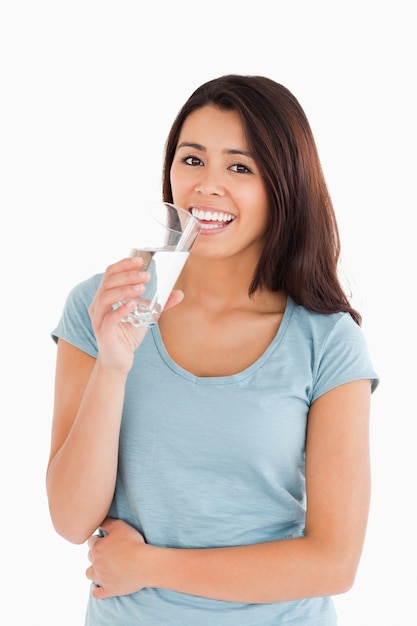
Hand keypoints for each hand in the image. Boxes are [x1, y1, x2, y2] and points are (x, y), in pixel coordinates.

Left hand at [86, 518, 147, 598]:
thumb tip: (99, 523)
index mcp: (97, 548)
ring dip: (93, 569)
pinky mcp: (109, 590)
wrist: (144, 564)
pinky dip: (95, 589)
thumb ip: (107, 522)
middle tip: (107, 550)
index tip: (105, 538)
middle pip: (90, 556)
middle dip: (96, 552)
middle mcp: (96, 563)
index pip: (91, 541)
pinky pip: (96, 593)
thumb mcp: (120, 526)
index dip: (98, 539)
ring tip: (100, 567)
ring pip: (89, 574)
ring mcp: (102, 578)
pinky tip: (97, 585)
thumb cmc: (133, 543)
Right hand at [89, 257, 182, 372]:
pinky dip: (121, 310)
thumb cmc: (128, 335)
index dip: (123, 265)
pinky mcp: (103, 333)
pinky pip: (109, 318)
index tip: (139, 261)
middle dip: (127, 275)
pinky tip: (133, 305)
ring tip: (141, 288)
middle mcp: (98, 305)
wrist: (119, 362)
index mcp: (106, 297)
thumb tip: (180, 293)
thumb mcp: (146, 316)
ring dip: (124, 290)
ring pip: (105, 297)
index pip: (110, 274)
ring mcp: (99, 319)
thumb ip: (160, 304)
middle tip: (146, 275)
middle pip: (108, 282)